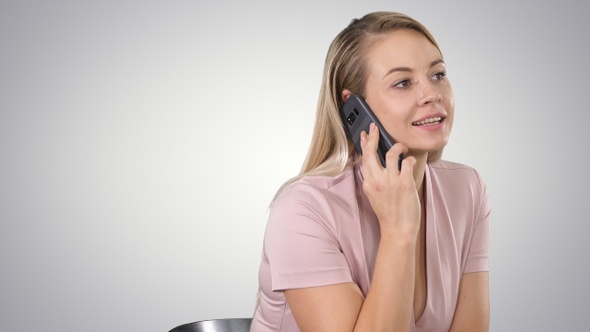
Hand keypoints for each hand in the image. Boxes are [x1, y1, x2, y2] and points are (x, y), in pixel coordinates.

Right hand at [360, 123, 420, 239]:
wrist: (397, 230)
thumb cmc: (389, 214)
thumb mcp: (375, 196)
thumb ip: (375, 180)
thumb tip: (378, 164)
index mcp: (368, 184)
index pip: (364, 159)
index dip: (365, 144)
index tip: (365, 134)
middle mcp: (377, 181)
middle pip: (372, 152)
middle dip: (374, 137)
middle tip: (376, 128)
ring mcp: (391, 181)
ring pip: (393, 153)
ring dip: (399, 147)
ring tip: (403, 148)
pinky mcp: (404, 183)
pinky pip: (407, 162)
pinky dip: (410, 159)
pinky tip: (410, 162)